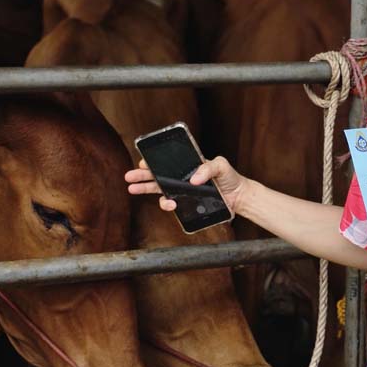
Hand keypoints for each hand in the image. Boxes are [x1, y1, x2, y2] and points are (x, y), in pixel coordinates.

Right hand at [124, 155, 251, 213]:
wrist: (238, 197)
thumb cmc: (230, 178)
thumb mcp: (221, 165)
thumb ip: (208, 167)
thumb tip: (194, 179)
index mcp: (188, 165)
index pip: (167, 162)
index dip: (153, 161)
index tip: (143, 162)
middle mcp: (182, 178)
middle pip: (157, 175)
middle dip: (141, 175)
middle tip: (128, 176)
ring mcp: (183, 191)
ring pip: (159, 190)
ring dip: (145, 189)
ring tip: (133, 189)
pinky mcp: (186, 204)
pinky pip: (171, 204)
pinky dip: (166, 204)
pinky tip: (168, 203)